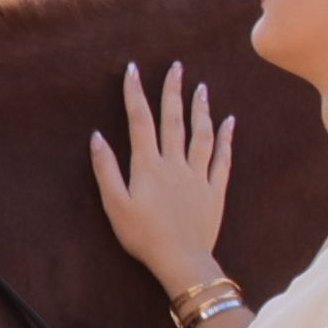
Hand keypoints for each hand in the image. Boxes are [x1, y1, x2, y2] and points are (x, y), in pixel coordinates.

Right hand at [92, 64, 233, 295]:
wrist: (181, 260)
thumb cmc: (143, 237)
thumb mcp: (115, 205)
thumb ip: (106, 169)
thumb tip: (97, 137)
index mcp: (148, 166)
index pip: (140, 120)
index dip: (135, 93)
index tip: (133, 69)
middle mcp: (175, 164)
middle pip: (174, 120)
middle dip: (173, 91)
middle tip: (177, 66)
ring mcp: (198, 176)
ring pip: (201, 134)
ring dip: (200, 109)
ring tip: (201, 87)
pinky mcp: (214, 191)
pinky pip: (222, 159)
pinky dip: (226, 139)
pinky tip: (229, 122)